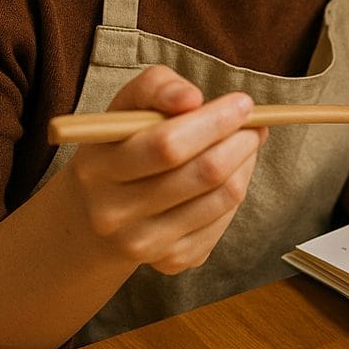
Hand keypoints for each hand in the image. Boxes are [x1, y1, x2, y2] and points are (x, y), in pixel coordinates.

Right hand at [63, 65, 266, 275]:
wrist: (94, 214)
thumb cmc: (121, 145)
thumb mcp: (126, 106)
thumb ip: (157, 87)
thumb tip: (191, 99)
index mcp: (99, 168)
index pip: (167, 145)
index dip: (214, 121)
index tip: (243, 102)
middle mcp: (114, 213)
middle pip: (203, 173)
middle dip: (240, 140)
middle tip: (254, 123)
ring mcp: (142, 244)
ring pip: (223, 196)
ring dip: (246, 162)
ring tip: (245, 143)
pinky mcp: (170, 262)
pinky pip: (224, 221)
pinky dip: (237, 189)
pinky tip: (229, 173)